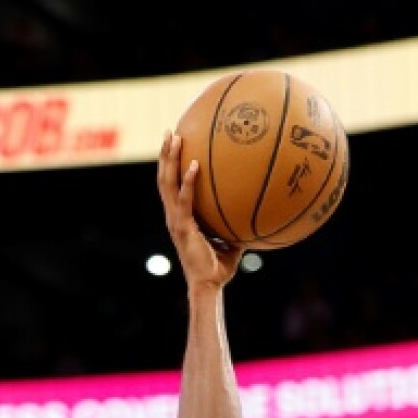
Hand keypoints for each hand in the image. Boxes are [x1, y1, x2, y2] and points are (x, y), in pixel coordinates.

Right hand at [157, 130, 241, 290]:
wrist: (208, 286)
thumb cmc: (218, 270)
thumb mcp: (230, 244)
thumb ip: (236, 228)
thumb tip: (254, 218)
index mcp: (180, 217)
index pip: (171, 186)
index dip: (170, 166)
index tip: (175, 145)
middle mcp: (173, 215)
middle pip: (164, 178)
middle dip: (165, 154)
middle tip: (170, 131)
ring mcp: (175, 220)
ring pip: (167, 183)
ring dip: (169, 159)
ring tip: (174, 137)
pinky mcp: (183, 227)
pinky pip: (184, 200)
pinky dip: (187, 182)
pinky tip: (194, 165)